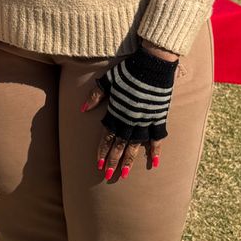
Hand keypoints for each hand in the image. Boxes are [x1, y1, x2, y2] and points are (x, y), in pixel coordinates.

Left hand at [81, 46, 177, 184]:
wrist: (152, 64)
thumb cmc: (128, 71)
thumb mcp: (108, 81)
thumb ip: (95, 95)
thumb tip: (82, 109)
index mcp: (116, 113)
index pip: (107, 138)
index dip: (102, 152)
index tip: (98, 165)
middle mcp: (130, 120)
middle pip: (119, 146)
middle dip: (113, 161)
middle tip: (108, 176)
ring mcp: (145, 120)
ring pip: (136, 146)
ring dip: (129, 161)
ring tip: (123, 174)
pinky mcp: (158, 117)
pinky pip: (158, 138)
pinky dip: (156, 151)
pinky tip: (155, 163)